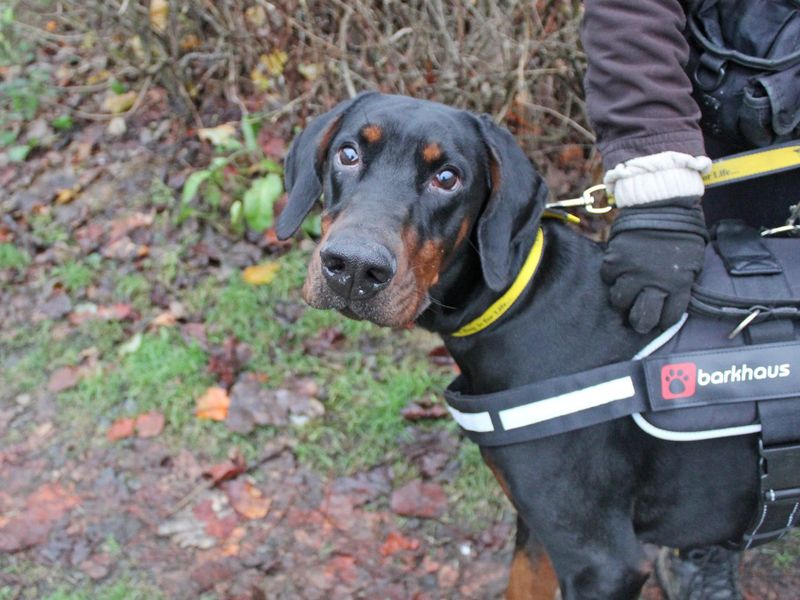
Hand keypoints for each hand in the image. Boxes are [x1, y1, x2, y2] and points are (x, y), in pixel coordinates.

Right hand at [601, 201, 707, 333]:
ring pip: (619, 300)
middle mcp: (655, 283)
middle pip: (642, 318)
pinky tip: (619, 268)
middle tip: (637, 318)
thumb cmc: (681, 234)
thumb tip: (667, 302)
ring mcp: (633, 272)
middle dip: (640, 321)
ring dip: (622, 296)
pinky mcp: (615, 260)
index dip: (663, 320)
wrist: (662, 205)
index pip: (669, 318)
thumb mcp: (692, 263)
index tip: (658, 318)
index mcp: (679, 285)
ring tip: (626, 288)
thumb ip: (680, 285)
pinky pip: (607, 278)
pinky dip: (611, 275)